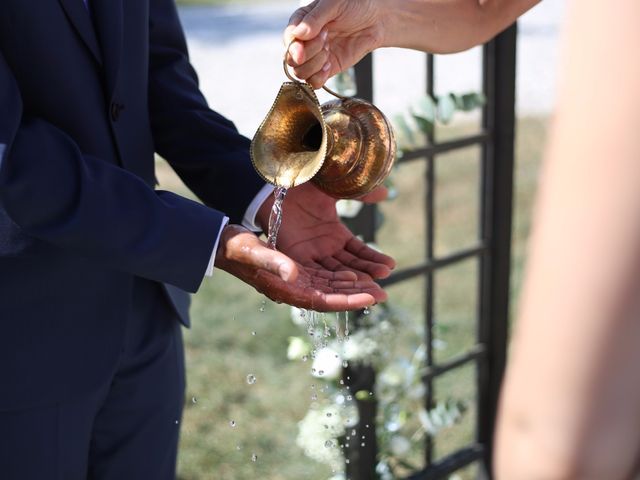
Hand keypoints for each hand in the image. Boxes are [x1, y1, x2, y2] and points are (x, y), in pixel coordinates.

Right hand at [215, 224, 384, 310]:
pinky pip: (323, 276)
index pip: (324, 300)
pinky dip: (340, 275)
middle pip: (332, 296)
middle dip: (357, 295)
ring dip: (352, 286)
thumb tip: (295, 274)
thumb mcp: (254, 252)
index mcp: (286, 289)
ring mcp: (295, 281)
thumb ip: (274, 263)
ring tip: (376, 284)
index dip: (348, 301)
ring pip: (331, 287)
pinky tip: (355, 272)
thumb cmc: (236, 249)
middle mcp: (294, 288)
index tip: (370, 299)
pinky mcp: (295, 271)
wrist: (223, 244)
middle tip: (383, 293)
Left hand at [256, 183, 394, 302]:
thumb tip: (385, 194)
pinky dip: (334, 280)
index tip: (390, 266)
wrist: (276, 183)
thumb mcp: (336, 190)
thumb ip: (360, 195)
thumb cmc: (304, 185)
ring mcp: (311, 254)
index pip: (358, 251)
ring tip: (373, 291)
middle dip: (368, 278)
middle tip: (385, 286)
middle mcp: (324, 248)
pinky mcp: (296, 258)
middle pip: (350, 267)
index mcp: (335, 234)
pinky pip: (317, 274)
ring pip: (336, 274)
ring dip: (354, 284)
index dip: (373, 259)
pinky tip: (351, 282)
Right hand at [284, 0, 383, 87]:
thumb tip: (299, 34)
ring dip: (315, 64)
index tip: (301, 51)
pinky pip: (314, 82)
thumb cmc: (355, 4)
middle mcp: (305, 41)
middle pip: (291, 60)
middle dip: (308, 53)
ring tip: (329, 49)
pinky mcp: (326, 69)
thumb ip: (315, 18)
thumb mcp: (334, 3)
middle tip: (326, 39)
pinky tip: (329, 65)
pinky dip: (319, 78)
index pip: (288, 39)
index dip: (292, 48)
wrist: (376, 18)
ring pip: (301, 73)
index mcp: (301, 22)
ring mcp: (315, 57)